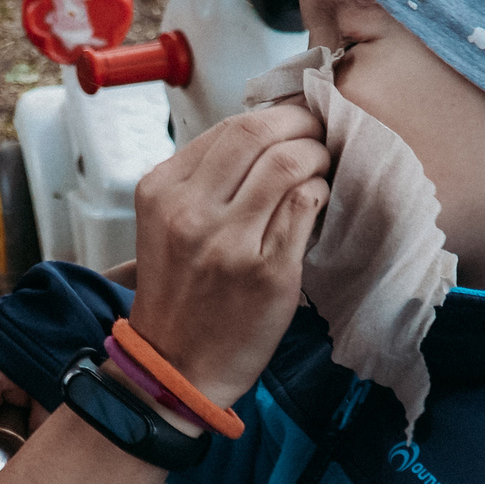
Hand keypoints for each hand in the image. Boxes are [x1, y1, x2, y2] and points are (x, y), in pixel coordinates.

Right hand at [129, 105, 329, 405]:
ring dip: (317, 155)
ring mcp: (228, 242)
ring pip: (289, 163)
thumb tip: (263, 134)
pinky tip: (320, 200)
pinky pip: (306, 205)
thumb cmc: (179, 293)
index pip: (227, 128)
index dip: (271, 116)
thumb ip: (202, 180)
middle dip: (300, 122)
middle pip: (257, 133)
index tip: (293, 121)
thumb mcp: (166, 225)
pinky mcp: (267, 271)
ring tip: (324, 164)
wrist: (176, 367)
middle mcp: (189, 212)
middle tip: (320, 129)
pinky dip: (320, 192)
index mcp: (161, 192)